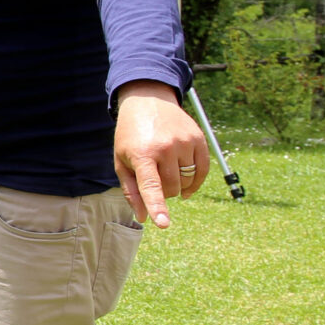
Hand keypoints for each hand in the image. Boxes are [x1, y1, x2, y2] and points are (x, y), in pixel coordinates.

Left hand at [113, 80, 207, 229]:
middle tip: (154, 176)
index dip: (157, 206)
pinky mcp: (198, 139)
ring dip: (178, 185)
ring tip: (165, 170)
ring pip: (187, 182)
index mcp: (142, 153)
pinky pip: (203, 171)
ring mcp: (184, 142)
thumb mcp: (121, 161)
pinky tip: (187, 185)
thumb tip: (144, 217)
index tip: (163, 224)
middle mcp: (165, 147)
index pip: (150, 186)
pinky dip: (195, 183)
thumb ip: (131, 191)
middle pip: (171, 188)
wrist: (148, 101)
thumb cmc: (131, 136)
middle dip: (163, 191)